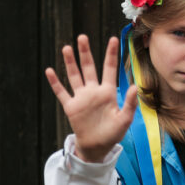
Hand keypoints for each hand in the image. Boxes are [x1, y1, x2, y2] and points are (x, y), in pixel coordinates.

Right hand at [45, 35, 137, 161]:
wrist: (97, 147)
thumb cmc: (113, 133)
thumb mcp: (124, 119)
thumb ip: (129, 103)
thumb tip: (134, 86)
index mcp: (108, 92)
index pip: (109, 68)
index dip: (111, 54)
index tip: (113, 39)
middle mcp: (93, 91)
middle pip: (89, 67)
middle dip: (86, 52)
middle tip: (82, 37)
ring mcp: (81, 98)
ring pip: (74, 76)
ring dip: (70, 63)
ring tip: (67, 48)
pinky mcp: (71, 107)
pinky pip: (62, 92)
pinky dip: (55, 82)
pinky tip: (50, 71)